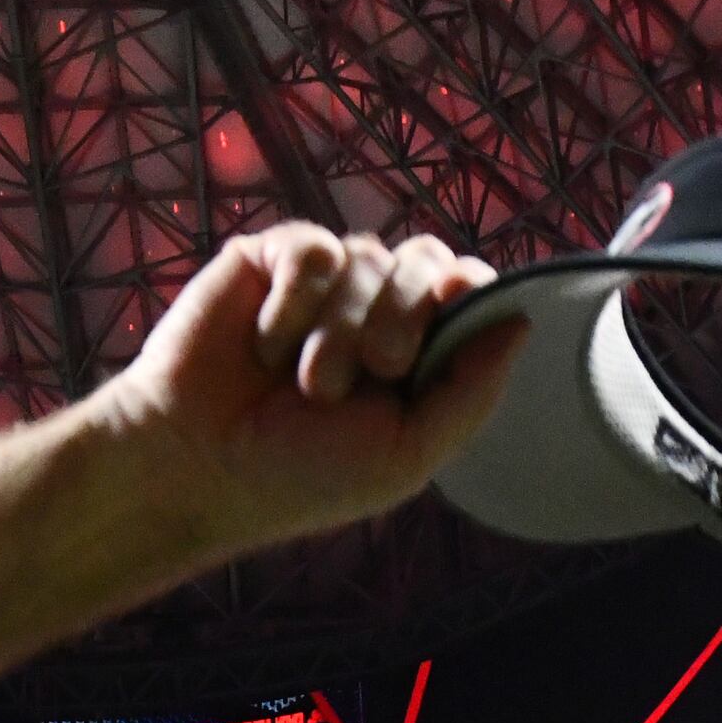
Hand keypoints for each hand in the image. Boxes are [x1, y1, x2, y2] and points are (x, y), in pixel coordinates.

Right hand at [86, 224, 524, 558]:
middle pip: (427, 262)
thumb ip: (472, 391)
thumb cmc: (297, 476)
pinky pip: (314, 246)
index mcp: (414, 357)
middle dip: (404, 316)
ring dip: (343, 326)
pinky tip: (268, 344)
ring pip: (371, 255)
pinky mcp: (270, 262)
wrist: (197, 466)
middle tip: (373, 372)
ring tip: (304, 382)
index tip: (457, 302)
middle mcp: (372, 312)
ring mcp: (321, 285)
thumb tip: (524, 320)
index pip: (467, 290)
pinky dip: (298, 298)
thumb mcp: (407, 456)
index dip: (469, 288)